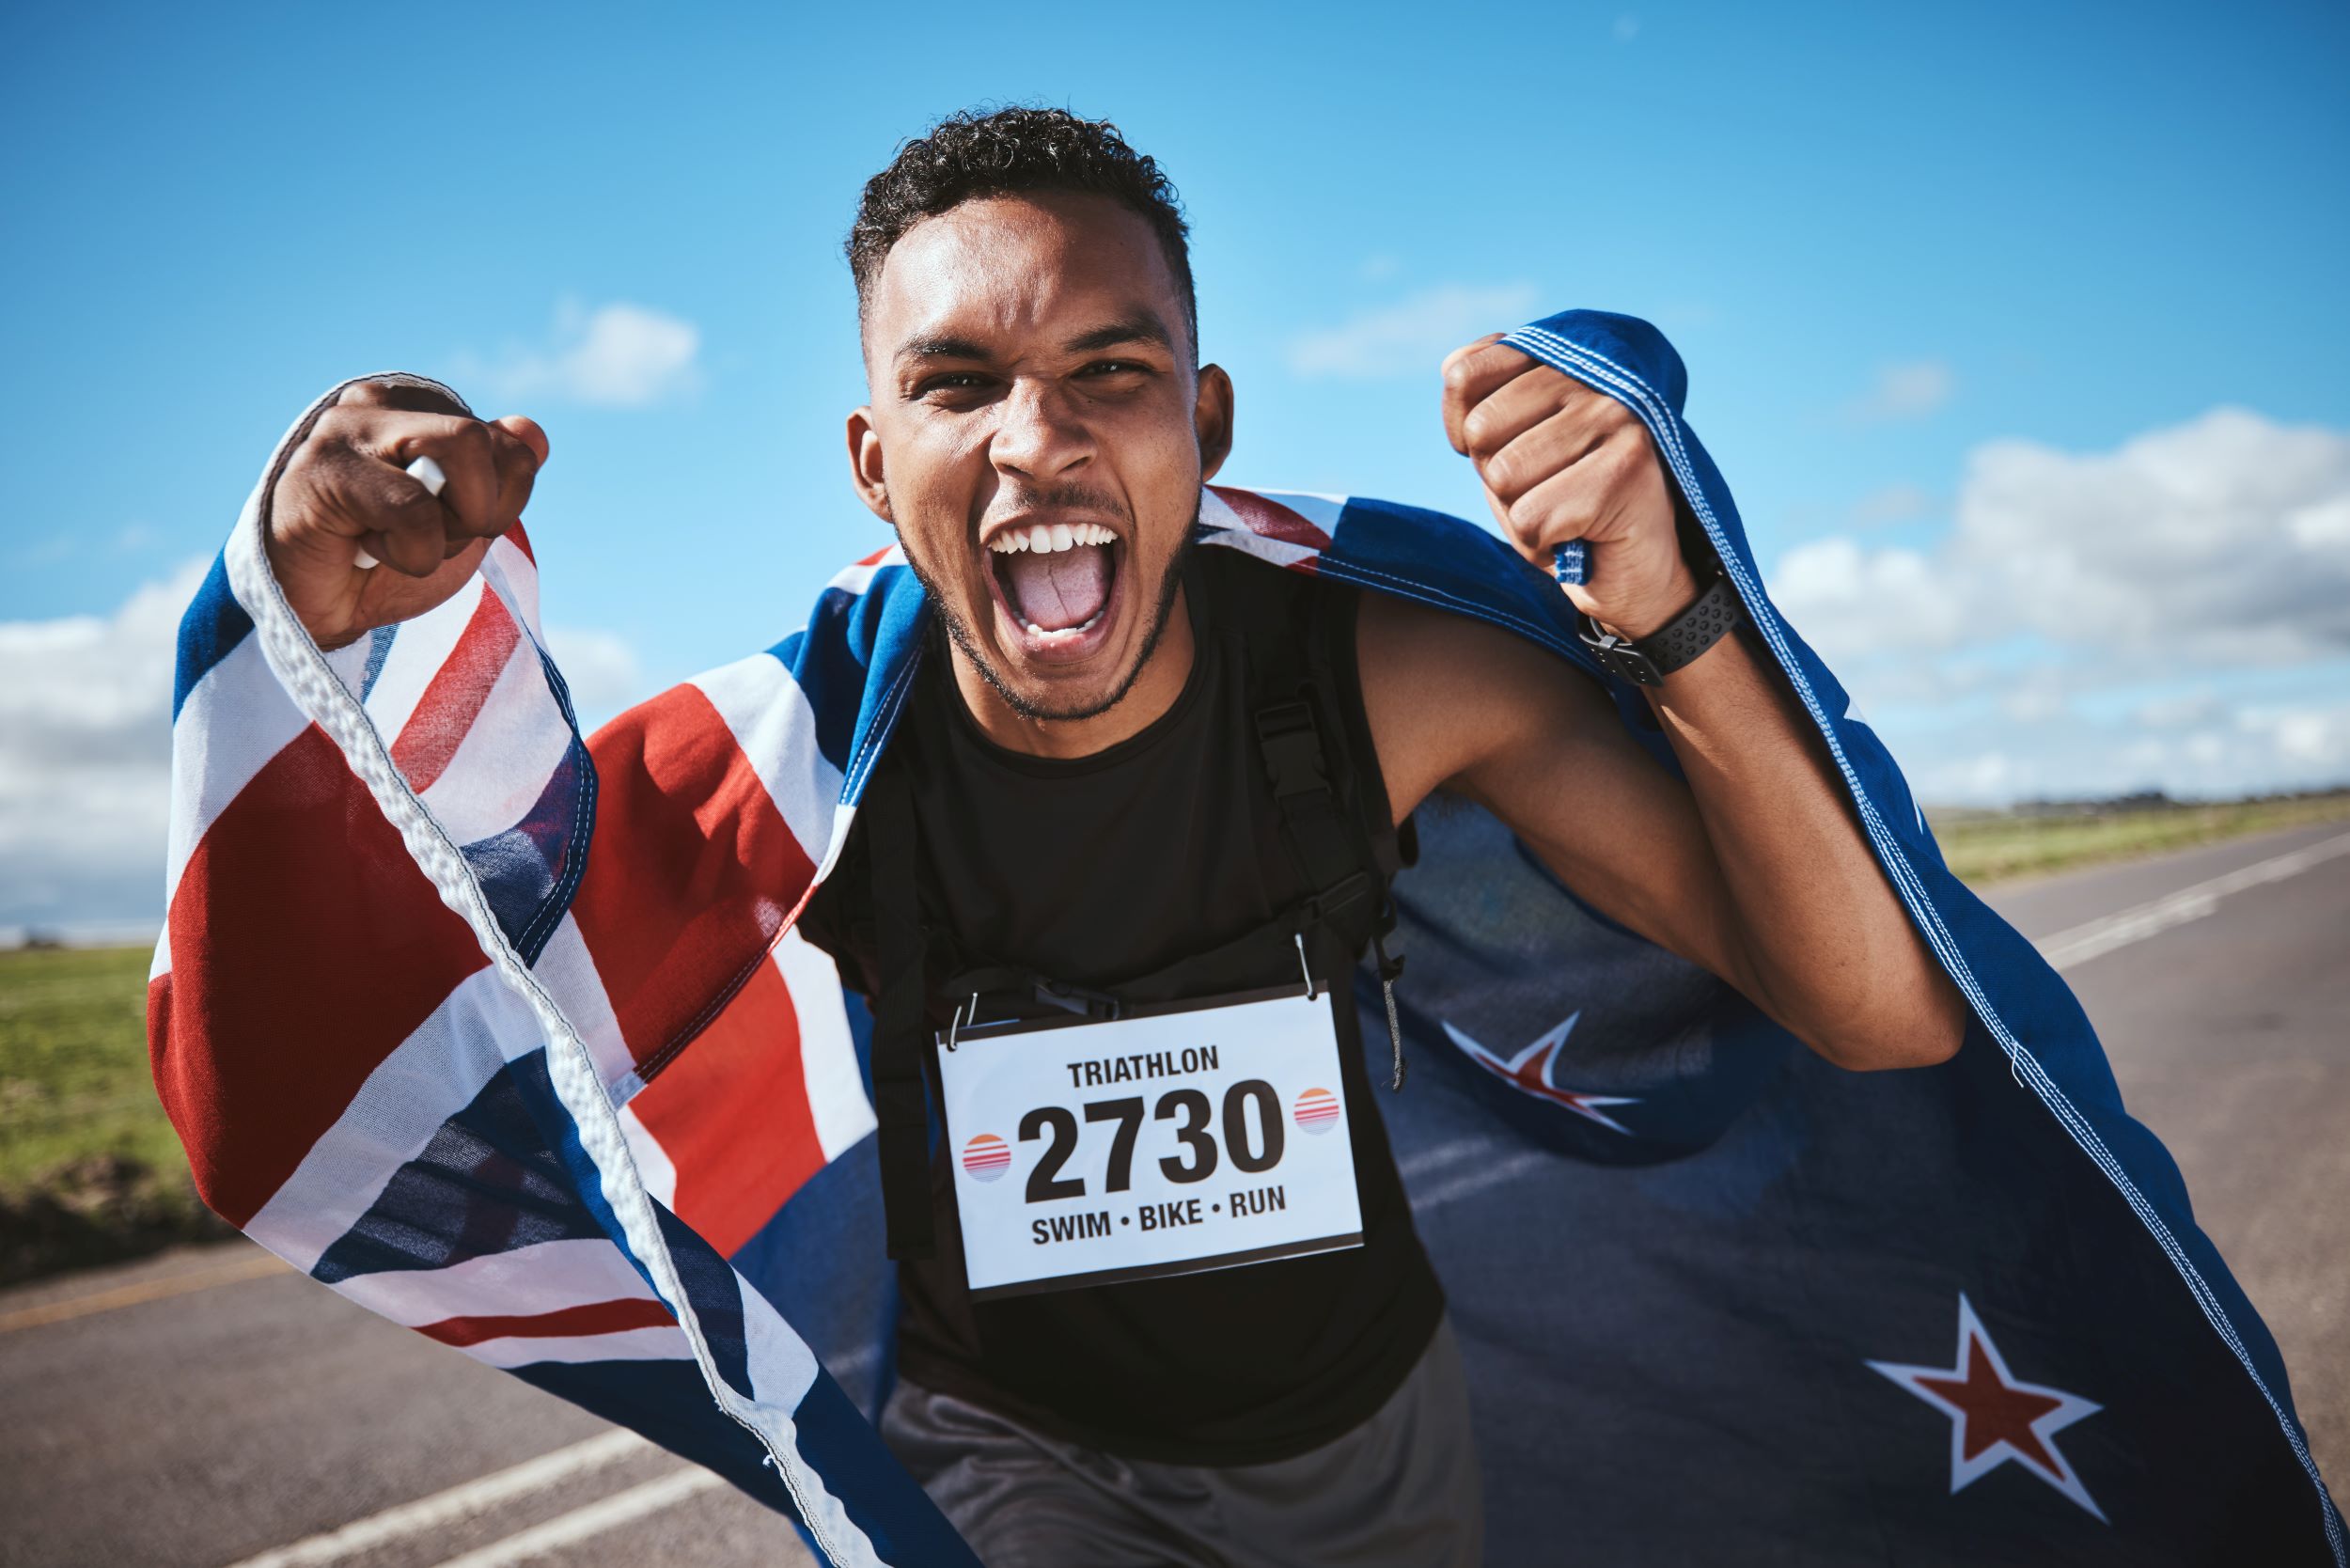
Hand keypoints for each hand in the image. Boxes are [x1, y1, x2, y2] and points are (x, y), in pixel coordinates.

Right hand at [266, 380, 548, 649]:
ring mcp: (348, 426)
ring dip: (451, 528)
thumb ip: (500, 476)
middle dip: (485, 511)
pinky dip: (413, 552)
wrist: (313, 610)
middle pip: (486, 439)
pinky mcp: (323, 467)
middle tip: (440, 541)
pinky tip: (366, 550)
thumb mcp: (461, 522)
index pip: (514, 445)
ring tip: (403, 544)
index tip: (463, 529)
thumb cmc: (384, 561)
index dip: (509, 502)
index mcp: (421, 410)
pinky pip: (414, 508)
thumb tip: (532, 435)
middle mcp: (383, 403)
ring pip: (461, 449)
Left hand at [1441, 335, 1695, 637]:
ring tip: (1566, 512)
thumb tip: (1453, 369)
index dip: (1463, 430)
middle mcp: (1597, 377)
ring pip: (1503, 474)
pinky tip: (1580, 535)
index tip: (1506, 452)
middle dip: (1499, 478)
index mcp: (1566, 361)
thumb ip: (1480, 403)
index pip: (1464, 372)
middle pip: (1480, 429)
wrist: (1634, 576)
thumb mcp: (1509, 449)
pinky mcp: (1625, 469)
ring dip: (1523, 513)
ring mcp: (1618, 416)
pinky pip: (1530, 516)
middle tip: (1550, 490)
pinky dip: (1541, 542)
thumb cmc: (1564, 507)